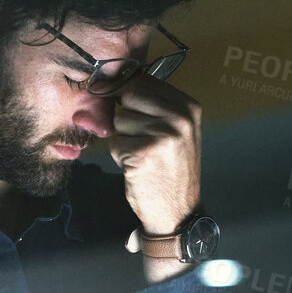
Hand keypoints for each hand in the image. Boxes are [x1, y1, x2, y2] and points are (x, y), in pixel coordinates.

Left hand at [104, 73, 201, 235]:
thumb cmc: (169, 170)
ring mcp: (164, 134)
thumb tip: (103, 84)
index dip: (121, 88)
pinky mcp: (144, 153)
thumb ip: (149, 107)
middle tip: (134, 137)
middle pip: (129, 94)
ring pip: (119, 119)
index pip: (144, 80)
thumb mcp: (172, 131)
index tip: (110, 93)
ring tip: (140, 154)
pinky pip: (115, 142)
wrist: (178, 211)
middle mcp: (180, 117)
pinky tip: (136, 166)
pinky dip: (119, 155)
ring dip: (121, 137)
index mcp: (188, 106)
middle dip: (122, 114)